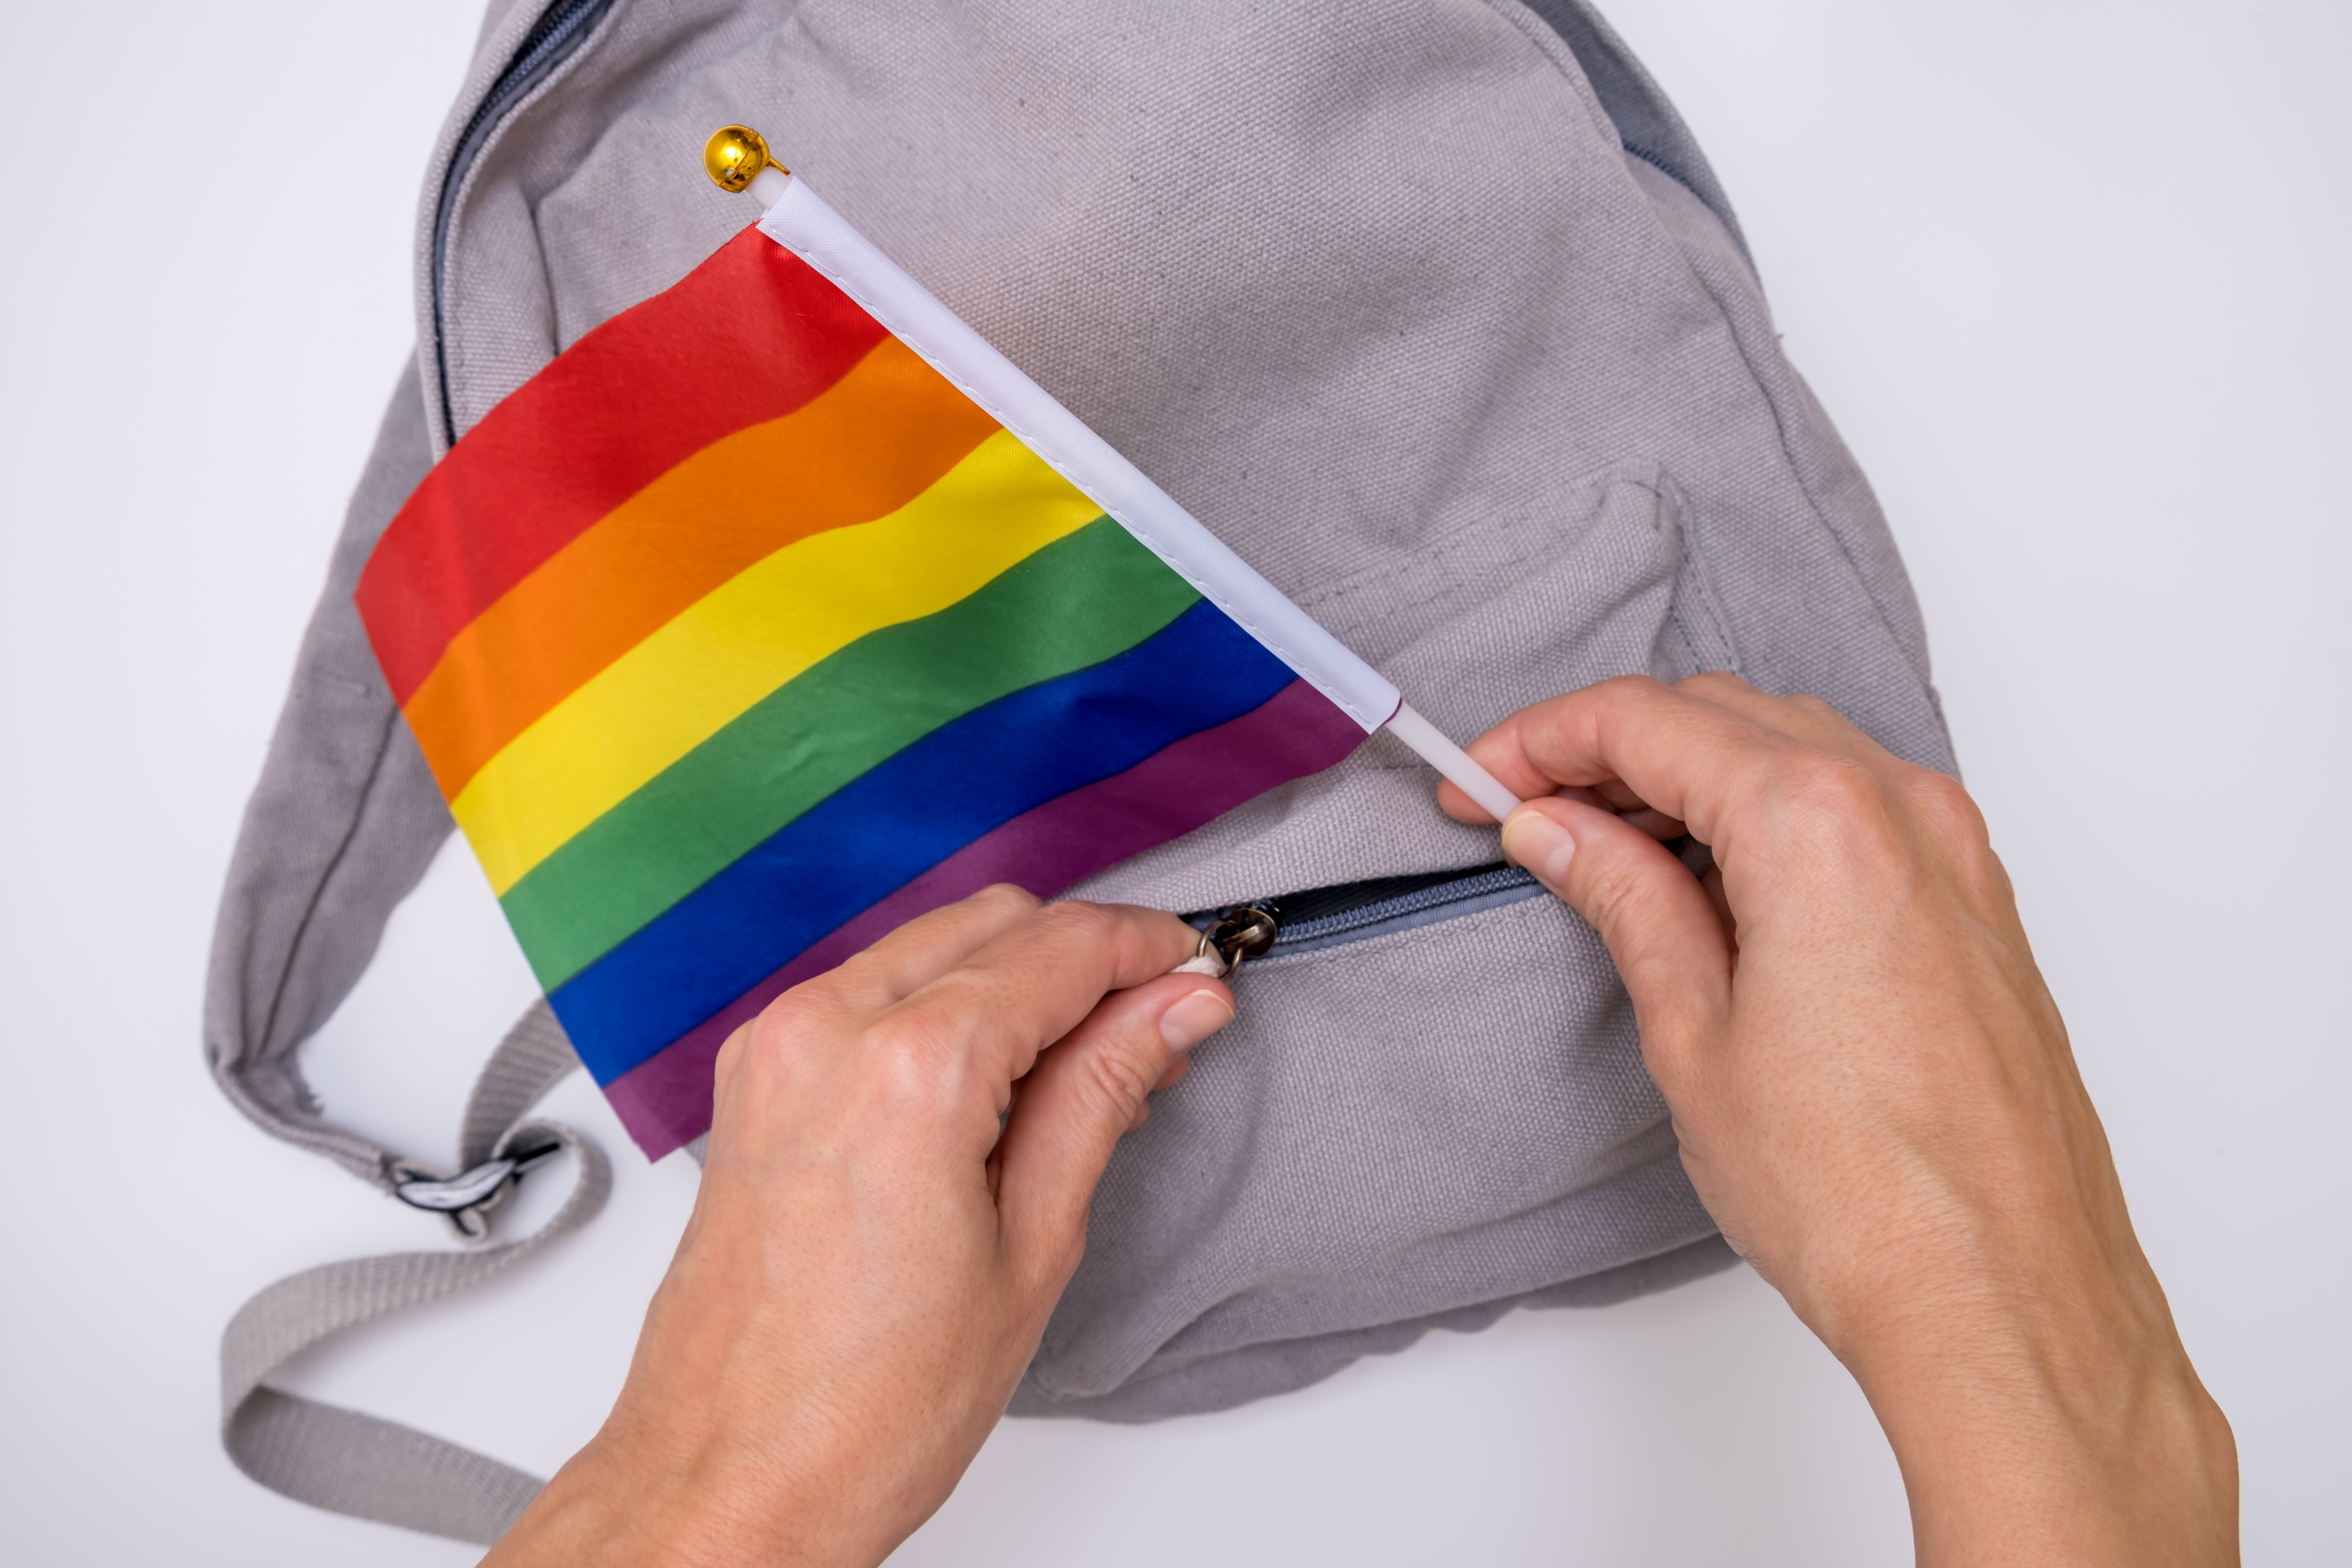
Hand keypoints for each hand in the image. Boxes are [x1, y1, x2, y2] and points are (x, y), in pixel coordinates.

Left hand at [485, 888, 1232, 1567]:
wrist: (732, 1481)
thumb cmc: (867, 1404)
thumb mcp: (1032, 1242)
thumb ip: (1103, 1091)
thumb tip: (1174, 1004)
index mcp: (906, 1068)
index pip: (1062, 948)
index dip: (1148, 951)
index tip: (1196, 973)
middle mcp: (825, 1030)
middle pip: (996, 923)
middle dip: (1084, 960)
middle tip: (1152, 1032)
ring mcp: (775, 1048)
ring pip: (932, 946)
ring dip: (1015, 981)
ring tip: (1076, 1079)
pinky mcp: (754, 1078)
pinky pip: (870, 991)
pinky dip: (944, 1007)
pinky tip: (993, 1088)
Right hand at [1442, 673, 2236, 1566]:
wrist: (2004, 1301)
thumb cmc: (1860, 1195)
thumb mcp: (1693, 1035)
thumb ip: (1626, 901)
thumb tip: (1558, 831)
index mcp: (1817, 825)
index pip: (1645, 721)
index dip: (1540, 741)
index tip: (1479, 782)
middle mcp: (1902, 812)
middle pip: (1723, 715)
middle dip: (1610, 748)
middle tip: (1526, 811)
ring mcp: (1957, 855)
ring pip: (1797, 750)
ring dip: (1693, 774)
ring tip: (1608, 846)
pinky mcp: (1980, 907)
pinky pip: (1860, 806)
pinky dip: (1771, 813)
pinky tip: (1715, 880)